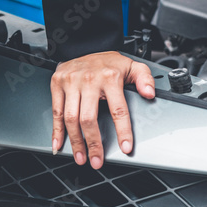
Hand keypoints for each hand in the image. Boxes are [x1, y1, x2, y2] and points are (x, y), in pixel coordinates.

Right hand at [51, 51, 155, 168]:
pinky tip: (58, 144)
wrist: (84, 46)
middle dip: (93, 143)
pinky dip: (56, 130)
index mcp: (110, 77)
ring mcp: (71, 82)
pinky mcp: (58, 84)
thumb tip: (149, 93)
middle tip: (97, 160)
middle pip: (89, 118)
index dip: (122, 131)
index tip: (125, 147)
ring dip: (76, 141)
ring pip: (71, 118)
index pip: (118, 109)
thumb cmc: (108, 62)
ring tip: (81, 157)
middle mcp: (89, 80)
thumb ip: (144, 78)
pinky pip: (56, 111)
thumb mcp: (131, 65)